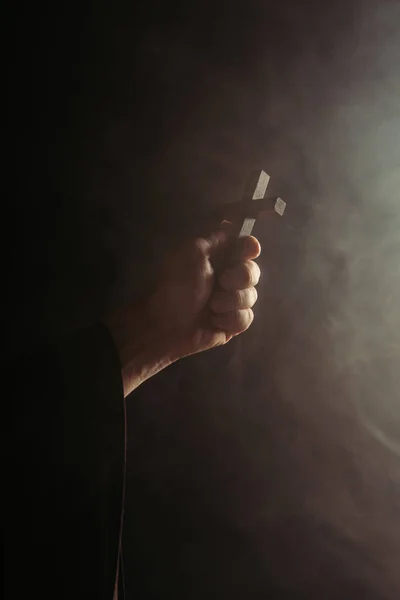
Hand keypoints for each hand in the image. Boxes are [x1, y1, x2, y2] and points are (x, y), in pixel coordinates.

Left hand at [105, 230, 260, 396]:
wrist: (167, 323)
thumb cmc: (176, 285)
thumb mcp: (193, 252)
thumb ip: (215, 238)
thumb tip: (231, 225)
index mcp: (217, 260)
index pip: (245, 248)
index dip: (250, 247)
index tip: (250, 249)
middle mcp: (227, 279)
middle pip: (253, 272)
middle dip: (241, 277)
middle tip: (222, 282)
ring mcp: (231, 303)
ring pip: (251, 296)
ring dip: (231, 300)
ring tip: (211, 306)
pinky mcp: (232, 324)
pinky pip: (246, 318)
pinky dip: (230, 318)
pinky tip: (214, 320)